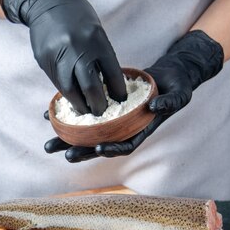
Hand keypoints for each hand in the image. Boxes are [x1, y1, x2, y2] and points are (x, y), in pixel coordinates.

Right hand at [0, 0, 125, 115]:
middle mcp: (77, 48)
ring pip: (70, 89)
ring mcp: (58, 55)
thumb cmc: (76, 15)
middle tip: (101, 112)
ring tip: (85, 110)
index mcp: (96, 39)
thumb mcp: (94, 30)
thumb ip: (99, 55)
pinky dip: (67, 92)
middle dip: (97, 104)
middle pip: (90, 86)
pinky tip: (72, 97)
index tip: (120, 99)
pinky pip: (57, 82)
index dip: (117, 90)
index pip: (111, 72)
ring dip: (79, 103)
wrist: (46, 1)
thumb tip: (106, 83)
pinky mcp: (44, 60)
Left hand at [44, 30, 223, 161]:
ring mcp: (113, 120)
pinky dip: (67, 116)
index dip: (112, 148)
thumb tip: (156, 108)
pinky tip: (50, 116)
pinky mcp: (104, 107)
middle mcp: (124, 129)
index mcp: (141, 130)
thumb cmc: (177, 86)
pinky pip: (84, 115)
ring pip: (87, 133)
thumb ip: (170, 102)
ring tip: (49, 144)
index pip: (126, 145)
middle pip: (101, 144)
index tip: (98, 147)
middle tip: (63, 155)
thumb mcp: (180, 94)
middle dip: (82, 151)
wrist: (169, 75)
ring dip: (68, 139)